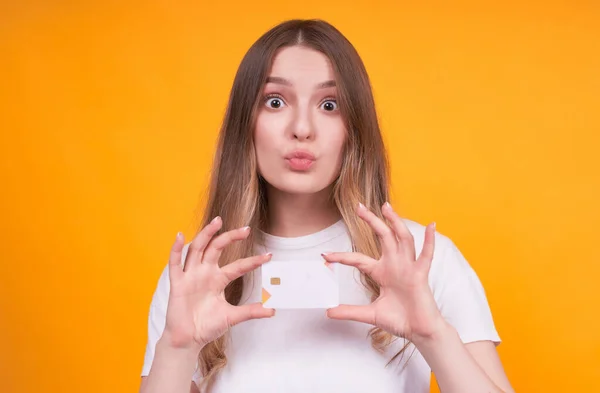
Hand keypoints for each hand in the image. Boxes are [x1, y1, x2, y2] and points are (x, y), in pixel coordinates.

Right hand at [163, 217, 274, 351]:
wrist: (187, 340)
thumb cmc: (206, 326)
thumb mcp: (232, 317)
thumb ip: (251, 311)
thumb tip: (272, 310)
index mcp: (218, 279)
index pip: (238, 265)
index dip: (253, 261)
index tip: (269, 256)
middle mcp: (205, 273)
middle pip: (217, 248)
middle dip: (230, 237)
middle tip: (246, 229)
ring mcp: (191, 276)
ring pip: (198, 249)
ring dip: (206, 234)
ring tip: (217, 221)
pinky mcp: (177, 283)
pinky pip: (175, 263)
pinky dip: (175, 249)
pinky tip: (179, 236)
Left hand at [323, 202, 445, 341]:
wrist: (418, 331)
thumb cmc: (399, 320)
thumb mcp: (370, 314)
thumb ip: (349, 312)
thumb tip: (329, 312)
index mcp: (382, 272)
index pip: (359, 259)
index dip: (342, 257)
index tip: (325, 255)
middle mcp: (395, 265)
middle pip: (382, 237)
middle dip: (372, 221)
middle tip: (359, 207)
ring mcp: (408, 267)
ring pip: (402, 239)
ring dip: (396, 222)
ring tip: (386, 207)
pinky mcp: (420, 275)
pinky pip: (426, 255)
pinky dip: (430, 240)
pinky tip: (431, 226)